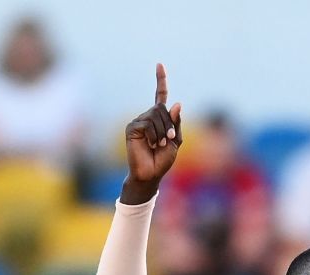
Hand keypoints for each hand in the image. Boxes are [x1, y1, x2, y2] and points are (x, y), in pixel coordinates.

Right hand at [122, 63, 182, 200]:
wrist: (150, 174)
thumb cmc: (162, 160)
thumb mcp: (176, 141)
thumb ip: (176, 123)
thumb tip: (176, 103)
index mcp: (159, 118)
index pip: (160, 95)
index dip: (160, 80)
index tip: (159, 64)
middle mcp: (148, 116)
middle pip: (161, 108)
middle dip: (169, 125)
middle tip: (168, 141)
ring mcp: (139, 121)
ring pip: (155, 115)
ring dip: (162, 132)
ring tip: (158, 145)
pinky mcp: (132, 128)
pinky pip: (147, 124)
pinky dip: (153, 136)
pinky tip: (149, 145)